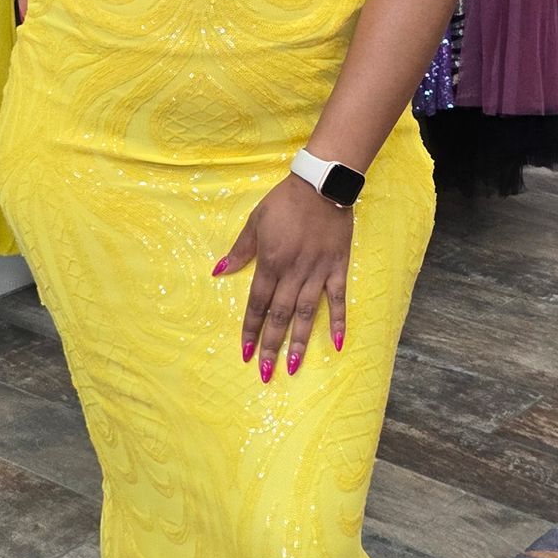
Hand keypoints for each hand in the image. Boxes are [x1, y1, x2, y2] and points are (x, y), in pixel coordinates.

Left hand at [216, 175, 351, 379]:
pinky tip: (337, 343)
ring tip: (292, 367)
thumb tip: (219, 272)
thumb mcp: (255, 222)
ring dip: (299, 341)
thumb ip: (240, 250)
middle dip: (270, 345)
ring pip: (305, 313)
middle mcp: (292, 272)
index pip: (257, 304)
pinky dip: (338, 320)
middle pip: (279, 316)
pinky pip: (338, 299)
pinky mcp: (337, 268)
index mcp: (270, 262)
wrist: (321, 185)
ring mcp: (317, 272)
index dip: (250, 330)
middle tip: (266, 372)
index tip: (246, 353)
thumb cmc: (284, 202)